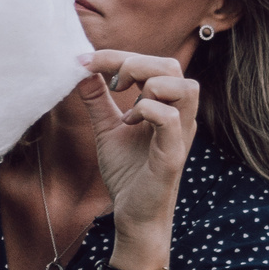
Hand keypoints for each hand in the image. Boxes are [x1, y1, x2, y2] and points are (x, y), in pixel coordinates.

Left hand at [75, 50, 196, 249]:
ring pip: (186, 87)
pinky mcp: (172, 155)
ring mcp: (179, 135)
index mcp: (166, 106)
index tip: (85, 61)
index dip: (119, 56)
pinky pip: (172, 119)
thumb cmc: (127, 171)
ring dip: (149, 85)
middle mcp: (179, 116)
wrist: (131, 213)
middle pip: (172, 66)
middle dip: (134, 63)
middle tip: (109, 83)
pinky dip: (148, 111)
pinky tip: (129, 123)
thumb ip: (97, 99)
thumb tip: (82, 69)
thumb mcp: (107, 128)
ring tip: (126, 103)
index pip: (155, 63)